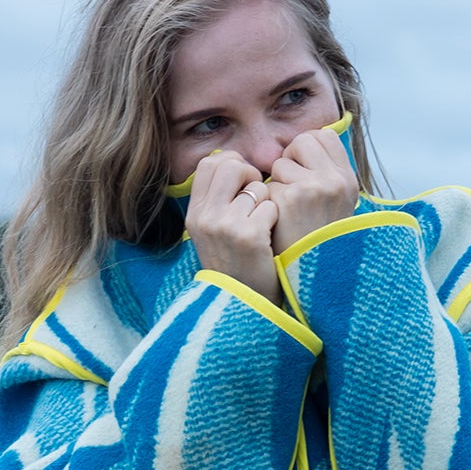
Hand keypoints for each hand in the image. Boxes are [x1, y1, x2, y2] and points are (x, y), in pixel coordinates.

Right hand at [185, 151, 280, 304]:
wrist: (242, 306)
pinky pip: (270, 206)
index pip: (210, 163)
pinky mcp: (249, 237)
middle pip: (231, 165)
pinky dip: (276, 219)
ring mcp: (225, 226)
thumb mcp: (212, 233)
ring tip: (263, 224)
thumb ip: (217, 200)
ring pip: (255, 187)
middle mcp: (205, 217)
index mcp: (194, 214)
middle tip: (257, 195)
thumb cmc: (235, 266)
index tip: (244, 182)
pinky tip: (270, 238)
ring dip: (266, 201)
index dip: (232, 164)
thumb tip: (235, 163)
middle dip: (251, 174)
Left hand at [267, 128, 358, 257]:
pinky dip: (269, 202)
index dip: (307, 147)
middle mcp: (336, 180)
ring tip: (287, 211)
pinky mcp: (292, 198)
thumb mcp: (334, 204)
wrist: (311, 277)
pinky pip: (269, 184)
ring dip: (277, 183)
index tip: (301, 167)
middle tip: (290, 185)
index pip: (325, 135)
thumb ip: (323, 174)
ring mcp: (315, 188)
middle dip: (290, 158)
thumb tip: (302, 144)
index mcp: (348, 180)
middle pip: (303, 141)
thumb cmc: (316, 240)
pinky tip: (279, 222)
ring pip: (281, 163)